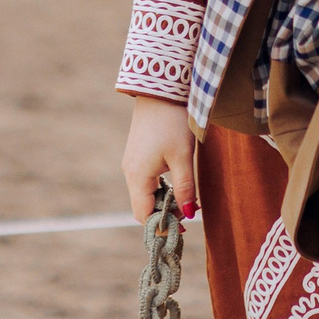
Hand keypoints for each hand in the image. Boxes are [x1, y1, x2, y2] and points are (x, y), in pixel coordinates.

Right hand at [121, 95, 198, 222]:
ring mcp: (131, 162)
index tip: (183, 228)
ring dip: (162, 200)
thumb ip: (185, 188)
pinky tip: (176, 182)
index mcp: (138, 176)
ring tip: (185, 198)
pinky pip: (145, 180)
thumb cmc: (172, 123)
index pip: (143, 215)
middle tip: (188, 213)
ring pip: (145, 193)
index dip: (161, 226)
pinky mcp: (137, 154)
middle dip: (163, 214)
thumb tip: (189, 215)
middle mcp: (129, 172)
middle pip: (143, 206)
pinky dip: (159, 188)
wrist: (159, 90)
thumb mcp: (183, 158)